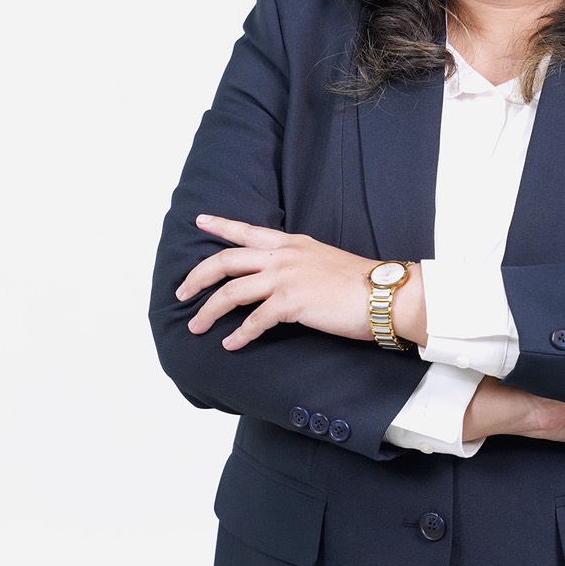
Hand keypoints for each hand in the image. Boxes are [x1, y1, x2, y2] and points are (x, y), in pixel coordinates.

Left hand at [177, 216, 419, 350]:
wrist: (382, 293)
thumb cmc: (359, 282)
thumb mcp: (323, 260)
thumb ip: (298, 263)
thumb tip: (281, 278)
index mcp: (291, 243)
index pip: (247, 230)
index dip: (220, 226)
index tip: (199, 221)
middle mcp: (283, 256)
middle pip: (227, 261)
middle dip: (198, 276)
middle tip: (182, 291)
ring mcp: (285, 278)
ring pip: (231, 292)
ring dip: (209, 311)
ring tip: (196, 326)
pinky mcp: (291, 304)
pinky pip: (254, 321)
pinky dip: (239, 335)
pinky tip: (230, 344)